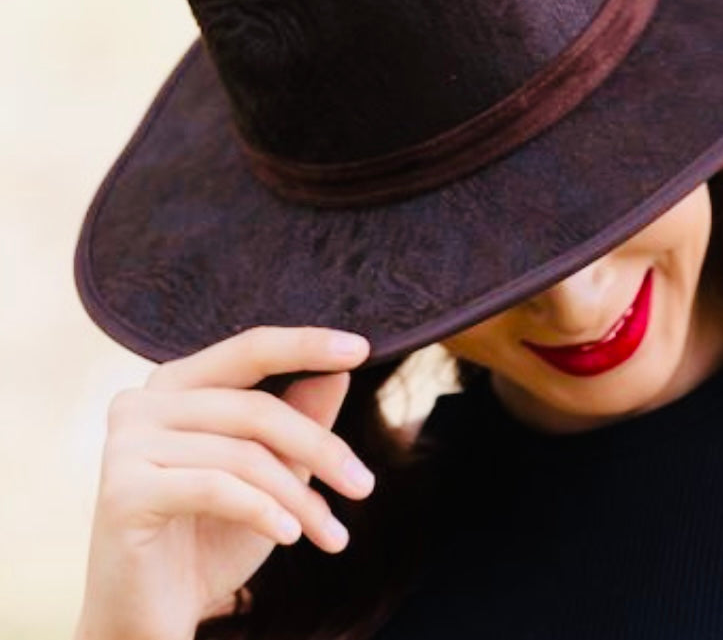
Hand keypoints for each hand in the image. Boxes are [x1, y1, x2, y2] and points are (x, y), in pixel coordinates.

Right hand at [74, 326, 373, 639]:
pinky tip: (290, 537)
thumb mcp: (270, 474)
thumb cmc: (210, 539)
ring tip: (331, 534)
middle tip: (364, 486)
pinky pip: (216, 487)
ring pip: (244, 455)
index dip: (306, 345)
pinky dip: (263, 511)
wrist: (148, 618)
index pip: (251, 349)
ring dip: (298, 498)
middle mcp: (143, 402)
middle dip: (319, 448)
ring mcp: (125, 444)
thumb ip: (298, 419)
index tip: (362, 348)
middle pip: (257, 408)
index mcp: (176, 384)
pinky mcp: (122, 491)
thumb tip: (339, 371)